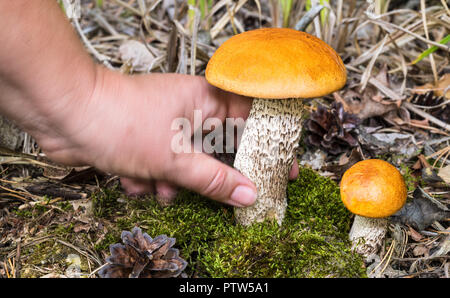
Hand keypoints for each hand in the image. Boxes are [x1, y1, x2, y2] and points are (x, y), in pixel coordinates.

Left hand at [36, 67, 297, 206]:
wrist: (63, 116)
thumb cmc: (121, 120)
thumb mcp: (175, 158)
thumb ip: (214, 179)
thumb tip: (248, 194)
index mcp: (205, 101)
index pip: (250, 122)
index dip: (268, 147)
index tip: (283, 171)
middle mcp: (188, 113)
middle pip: (218, 151)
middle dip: (209, 177)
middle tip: (225, 198)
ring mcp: (166, 130)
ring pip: (187, 167)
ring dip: (172, 183)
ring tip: (157, 183)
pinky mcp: (144, 145)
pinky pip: (162, 171)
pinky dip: (149, 180)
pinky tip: (132, 177)